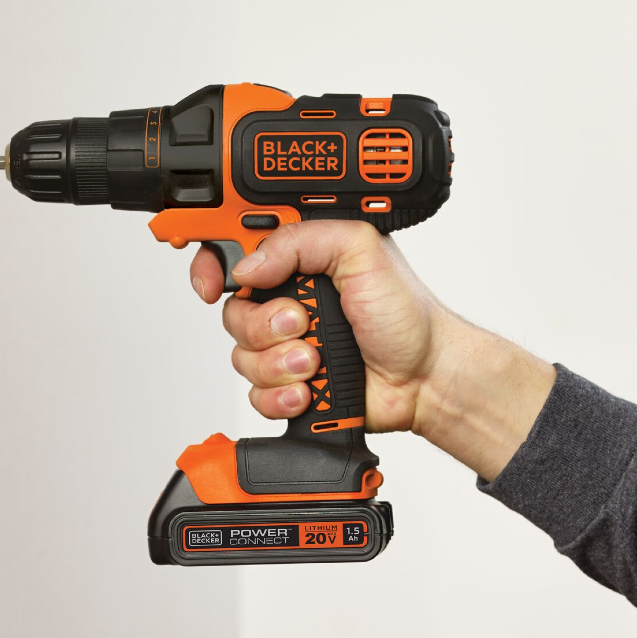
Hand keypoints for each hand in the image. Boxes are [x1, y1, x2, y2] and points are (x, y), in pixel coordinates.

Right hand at [189, 220, 455, 433]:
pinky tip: (309, 391)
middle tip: (301, 324)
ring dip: (278, 364)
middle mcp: (286, 302)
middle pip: (232, 313)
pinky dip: (280, 396)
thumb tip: (250, 265)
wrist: (425, 376)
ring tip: (315, 362)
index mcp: (298, 262)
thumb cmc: (405, 315)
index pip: (234, 252)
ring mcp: (286, 348)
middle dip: (262, 325)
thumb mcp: (361, 249)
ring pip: (242, 358)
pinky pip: (256, 396)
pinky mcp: (290, 387)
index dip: (212, 265)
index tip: (213, 283)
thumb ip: (302, 241)